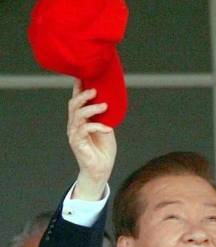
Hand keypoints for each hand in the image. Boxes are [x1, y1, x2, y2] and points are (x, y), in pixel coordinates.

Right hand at [67, 80, 116, 199]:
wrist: (100, 170)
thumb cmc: (103, 150)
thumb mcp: (106, 129)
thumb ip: (105, 117)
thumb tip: (110, 101)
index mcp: (80, 120)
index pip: (76, 101)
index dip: (78, 89)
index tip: (83, 76)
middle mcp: (74, 125)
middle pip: (73, 105)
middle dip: (83, 96)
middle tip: (95, 91)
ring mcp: (74, 134)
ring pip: (78, 115)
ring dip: (91, 109)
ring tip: (104, 106)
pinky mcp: (77, 143)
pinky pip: (84, 130)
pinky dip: (97, 126)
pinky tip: (108, 128)